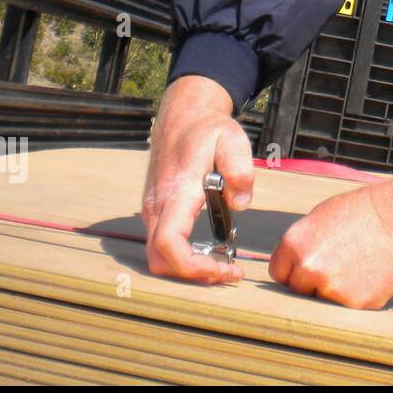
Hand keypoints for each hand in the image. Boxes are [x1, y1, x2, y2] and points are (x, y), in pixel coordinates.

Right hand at [142, 74, 253, 284]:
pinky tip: (210, 253)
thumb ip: (240, 170)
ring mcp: (152, 210)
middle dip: (193, 276)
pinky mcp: (155, 212)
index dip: (193, 267)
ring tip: (224, 266)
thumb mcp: (232, 139)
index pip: (169, 244)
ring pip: (158, 257)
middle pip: (160, 261)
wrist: (182, 116)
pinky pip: (161, 245)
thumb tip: (240, 205)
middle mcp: (156, 206)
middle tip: (230, 274)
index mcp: (176, 192)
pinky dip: (182, 258)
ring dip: (188, 269)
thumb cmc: (208, 129)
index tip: (226, 269)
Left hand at [269, 172, 392, 309]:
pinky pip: (348, 306)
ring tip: (356, 267)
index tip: (307, 267)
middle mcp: (309, 269)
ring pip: (324, 300)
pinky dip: (358, 294)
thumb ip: (301, 244)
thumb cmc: (362, 211)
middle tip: (337, 265)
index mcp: (294, 245)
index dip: (293, 270)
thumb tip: (292, 265)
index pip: (279, 274)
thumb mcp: (320, 216)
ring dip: (335, 290)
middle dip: (313, 282)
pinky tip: (369, 273)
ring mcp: (332, 289)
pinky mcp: (356, 303)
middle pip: (299, 291)